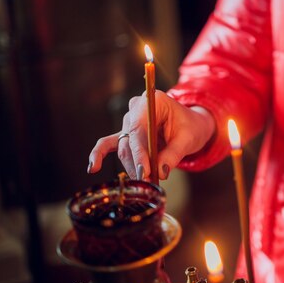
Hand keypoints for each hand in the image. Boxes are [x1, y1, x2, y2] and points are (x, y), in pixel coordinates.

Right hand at [88, 91, 215, 179]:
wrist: (191, 125)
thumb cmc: (191, 128)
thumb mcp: (189, 139)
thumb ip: (174, 154)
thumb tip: (160, 172)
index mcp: (153, 101)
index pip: (139, 128)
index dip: (139, 151)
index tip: (144, 171)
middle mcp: (137, 108)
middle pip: (130, 140)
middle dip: (137, 163)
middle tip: (148, 182)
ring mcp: (129, 121)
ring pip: (124, 148)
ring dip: (132, 167)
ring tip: (144, 182)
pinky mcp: (126, 134)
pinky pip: (108, 144)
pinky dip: (99, 155)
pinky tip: (92, 168)